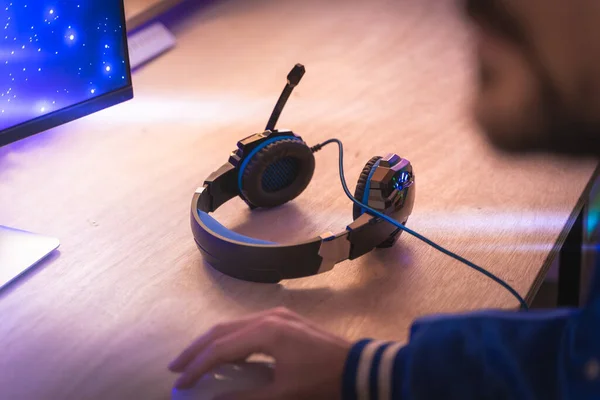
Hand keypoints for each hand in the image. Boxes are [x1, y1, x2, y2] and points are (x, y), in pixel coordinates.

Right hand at [168, 307, 351, 399]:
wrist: (357, 366)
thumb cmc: (321, 382)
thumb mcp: (283, 396)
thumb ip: (245, 398)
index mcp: (266, 332)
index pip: (220, 348)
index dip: (197, 367)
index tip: (180, 384)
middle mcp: (268, 317)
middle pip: (222, 330)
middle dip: (196, 349)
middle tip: (175, 367)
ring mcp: (277, 315)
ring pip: (233, 325)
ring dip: (211, 342)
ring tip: (193, 359)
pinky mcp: (284, 319)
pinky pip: (246, 326)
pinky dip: (229, 338)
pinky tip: (223, 351)